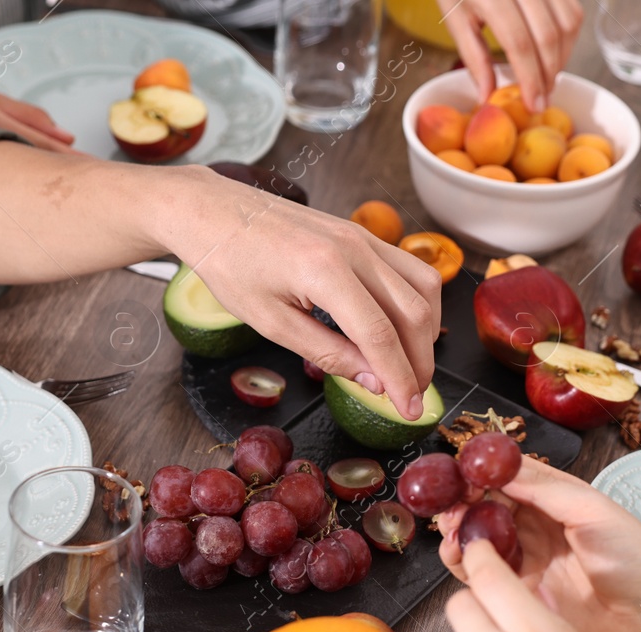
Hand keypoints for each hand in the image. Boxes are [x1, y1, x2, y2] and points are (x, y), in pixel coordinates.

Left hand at [162, 167, 440, 419]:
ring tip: (409, 365)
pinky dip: (416, 304)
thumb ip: (327, 353)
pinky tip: (402, 329)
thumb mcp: (270, 323)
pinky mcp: (362, 234)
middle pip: (412, 313)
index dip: (400, 378)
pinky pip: (409, 269)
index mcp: (324, 271)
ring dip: (426, 332)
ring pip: (423, 287)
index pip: (380, 335)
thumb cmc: (231, 264)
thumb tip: (373, 380)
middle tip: (411, 396)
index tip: (408, 410)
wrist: (214, 213)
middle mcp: (353, 248)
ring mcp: (362, 236)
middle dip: (419, 362)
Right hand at [434, 458, 640, 631]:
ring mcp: (527, 561)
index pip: (510, 478)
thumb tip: (503, 469)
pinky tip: (459, 553)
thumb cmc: (638, 562)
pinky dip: (462, 562)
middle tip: (451, 502)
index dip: (483, 473)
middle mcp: (539, 528)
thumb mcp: (593, 510)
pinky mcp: (519, 593)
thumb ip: (545, 488)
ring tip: (452, 527)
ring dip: (458, 528)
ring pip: (478, 538)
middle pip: (487, 506)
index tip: (463, 473)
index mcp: (558, 501)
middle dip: (463, 500)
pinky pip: (480, 574)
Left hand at [446, 0, 583, 110]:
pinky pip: (573, 9)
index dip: (530, 79)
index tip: (534, 105)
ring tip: (548, 77)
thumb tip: (488, 96)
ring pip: (568, 22)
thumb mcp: (455, 18)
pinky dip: (568, 37)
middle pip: (548, 36)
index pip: (520, 44)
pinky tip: (553, 52)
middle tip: (543, 97)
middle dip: (549, 74)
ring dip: (563, 56)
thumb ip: (473, 57)